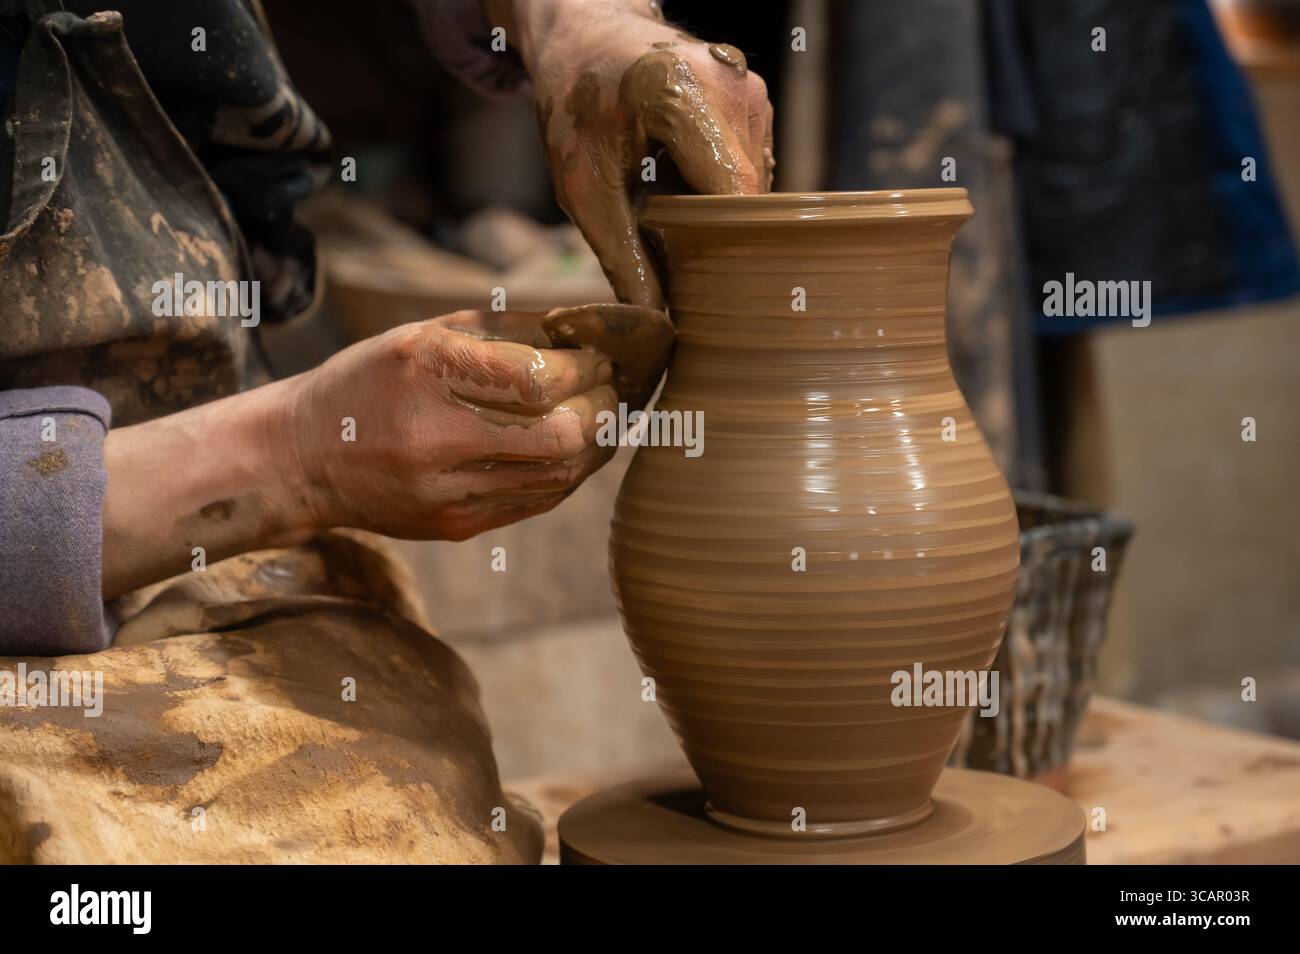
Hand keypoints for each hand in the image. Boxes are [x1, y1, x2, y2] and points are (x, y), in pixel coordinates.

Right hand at [292, 308, 626, 540]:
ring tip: (602, 416)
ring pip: (560, 475)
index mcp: (426, 372)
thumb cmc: (371, 382)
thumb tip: (585, 327)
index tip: (599, 355)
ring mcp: (445, 491)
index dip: (585, 367)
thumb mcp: (422, 335)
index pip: (538, 377)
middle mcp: (435, 436)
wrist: (302, 460)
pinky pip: (539, 501)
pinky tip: (574, 449)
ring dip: (596, 443)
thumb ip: (504, 329)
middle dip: (604, 408)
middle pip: (561, 434)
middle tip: (613, 388)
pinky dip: (569, 472)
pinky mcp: (455, 526)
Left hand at [496, 0, 773, 307]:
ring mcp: (752, 89)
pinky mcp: (757, 97)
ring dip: (717, 212)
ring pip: (755, 189)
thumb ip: (625, 259)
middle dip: (716, 237)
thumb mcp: (585, 189)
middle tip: (670, 253)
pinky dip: (719, 188)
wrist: (584, 34)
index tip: (703, 293)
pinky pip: (751, 167)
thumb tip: (659, 327)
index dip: (725, 254)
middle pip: (748, 201)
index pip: (733, 202)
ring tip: (665, 199)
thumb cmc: (577, 107)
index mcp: (685, 97)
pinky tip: (679, 178)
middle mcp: (733, 87)